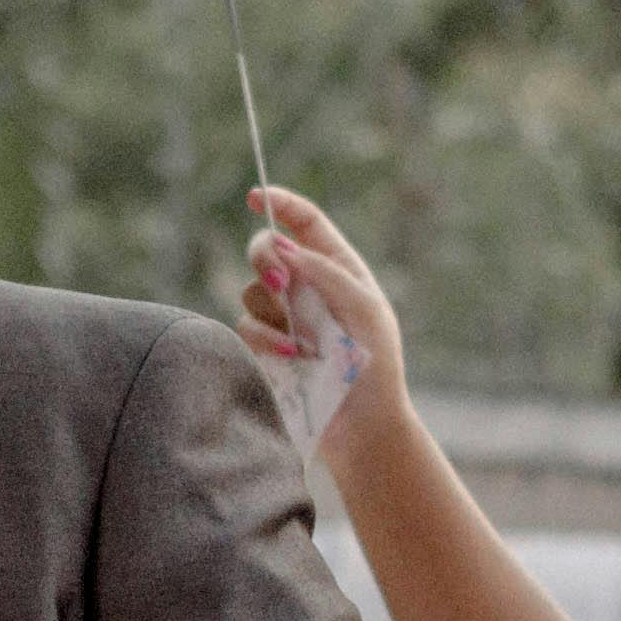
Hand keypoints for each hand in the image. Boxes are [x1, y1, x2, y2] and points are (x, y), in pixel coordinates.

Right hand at [239, 186, 405, 467]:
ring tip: (304, 345)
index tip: (255, 195)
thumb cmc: (375, 366)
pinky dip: (265, 340)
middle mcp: (307, 287)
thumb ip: (324, 273)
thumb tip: (282, 246)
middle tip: (281, 282)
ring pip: (250, 291)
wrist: (362, 425)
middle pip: (266, 250)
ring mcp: (284, 317)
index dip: (280, 203)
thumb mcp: (363, 309)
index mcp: (338, 268)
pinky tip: (291, 358)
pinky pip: (245, 327)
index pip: (305, 222)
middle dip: (265, 260)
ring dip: (274, 313)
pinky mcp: (266, 347)